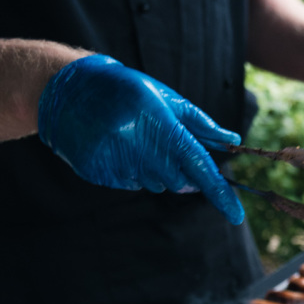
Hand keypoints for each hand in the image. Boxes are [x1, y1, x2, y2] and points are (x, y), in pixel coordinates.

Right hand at [37, 54, 244, 223]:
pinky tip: (118, 148)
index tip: (236, 214)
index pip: (197, 164)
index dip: (219, 191)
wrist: (66, 90)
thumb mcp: (165, 97)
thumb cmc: (125, 89)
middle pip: (179, 181)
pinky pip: (130, 184)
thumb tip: (231, 142)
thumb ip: (199, 123)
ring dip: (155, 169)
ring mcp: (115, 161)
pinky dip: (132, 171)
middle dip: (182, 172)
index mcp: (157, 122)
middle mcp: (136, 144)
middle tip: (165, 146)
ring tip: (135, 140)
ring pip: (155, 183)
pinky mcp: (98, 172)